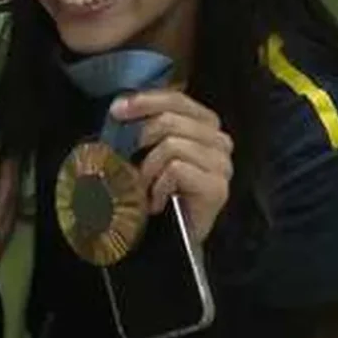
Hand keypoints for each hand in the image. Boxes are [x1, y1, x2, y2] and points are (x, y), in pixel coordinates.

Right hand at [0, 146, 19, 258]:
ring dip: (14, 185)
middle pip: (6, 194)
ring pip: (13, 205)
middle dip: (9, 172)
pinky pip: (13, 217)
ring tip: (14, 171)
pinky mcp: (2, 245)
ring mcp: (1, 236)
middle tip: (11, 154)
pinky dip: (14, 202)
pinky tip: (12, 200)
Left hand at [111, 89, 232, 241]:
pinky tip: (156, 202)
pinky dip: (158, 186)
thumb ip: (145, 126)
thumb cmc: (161, 191)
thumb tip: (119, 107)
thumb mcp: (151, 151)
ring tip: (144, 188)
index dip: (145, 100)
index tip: (116, 110)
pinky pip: (176, 169)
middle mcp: (220, 141)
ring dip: (148, 169)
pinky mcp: (217, 188)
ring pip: (172, 145)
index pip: (177, 99)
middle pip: (171, 119)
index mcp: (206, 125)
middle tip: (124, 158)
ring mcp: (222, 165)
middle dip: (140, 137)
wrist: (175, 239)